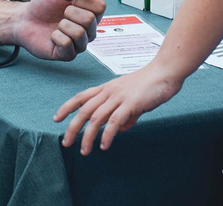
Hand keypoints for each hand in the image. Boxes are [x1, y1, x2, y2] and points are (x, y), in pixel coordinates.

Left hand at [9, 0, 105, 59]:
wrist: (26, 19)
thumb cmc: (45, 6)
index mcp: (91, 14)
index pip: (100, 6)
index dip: (83, 1)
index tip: (71, 1)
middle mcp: (89, 31)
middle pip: (90, 20)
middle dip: (70, 12)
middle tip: (62, 14)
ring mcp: (79, 44)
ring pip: (79, 33)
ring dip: (63, 25)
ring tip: (58, 25)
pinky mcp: (68, 55)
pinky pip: (67, 44)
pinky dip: (56, 36)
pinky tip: (53, 36)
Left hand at [55, 62, 183, 154]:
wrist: (165, 71)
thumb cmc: (151, 84)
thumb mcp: (132, 98)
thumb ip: (125, 114)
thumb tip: (120, 129)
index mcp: (107, 88)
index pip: (81, 97)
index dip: (67, 107)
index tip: (57, 119)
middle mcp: (109, 92)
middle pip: (84, 110)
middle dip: (72, 127)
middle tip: (65, 143)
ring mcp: (119, 96)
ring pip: (96, 118)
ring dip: (88, 136)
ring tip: (84, 151)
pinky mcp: (131, 103)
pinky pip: (115, 121)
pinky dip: (107, 134)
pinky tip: (104, 146)